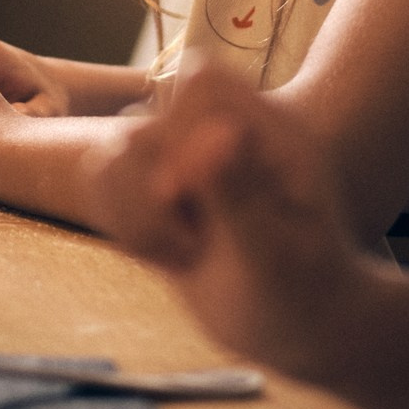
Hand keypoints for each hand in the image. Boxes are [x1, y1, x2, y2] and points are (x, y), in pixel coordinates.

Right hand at [87, 66, 373, 378]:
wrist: (300, 325)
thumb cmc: (304, 290)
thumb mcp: (277, 252)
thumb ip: (243, 192)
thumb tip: (219, 131)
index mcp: (267, 131)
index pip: (201, 83)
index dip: (180, 134)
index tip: (186, 197)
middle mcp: (224, 133)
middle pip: (144, 123)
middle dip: (150, 195)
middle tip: (195, 244)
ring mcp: (187, 158)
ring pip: (114, 150)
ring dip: (131, 213)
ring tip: (180, 252)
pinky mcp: (157, 187)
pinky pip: (104, 179)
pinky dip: (120, 223)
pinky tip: (162, 256)